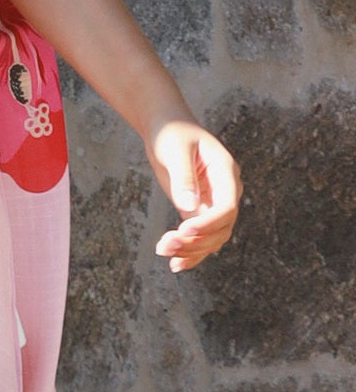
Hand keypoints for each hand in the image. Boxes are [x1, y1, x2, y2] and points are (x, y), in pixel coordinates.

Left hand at [146, 119, 242, 271]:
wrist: (166, 127)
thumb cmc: (172, 132)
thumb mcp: (175, 150)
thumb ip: (184, 177)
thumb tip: (189, 206)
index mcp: (226, 172)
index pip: (227, 206)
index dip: (208, 222)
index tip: (183, 229)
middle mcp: (225, 191)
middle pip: (222, 228)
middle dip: (196, 241)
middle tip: (166, 245)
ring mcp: (213, 203)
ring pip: (212, 238)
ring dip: (191, 250)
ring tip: (164, 251)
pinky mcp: (198, 210)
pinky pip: (201, 238)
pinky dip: (190, 252)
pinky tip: (175, 263)